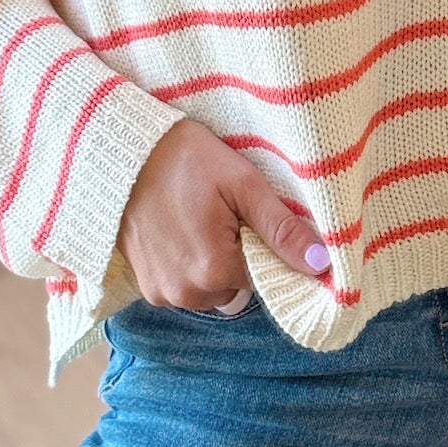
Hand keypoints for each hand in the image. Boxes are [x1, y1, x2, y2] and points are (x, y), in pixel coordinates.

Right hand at [116, 117, 331, 311]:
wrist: (124, 152)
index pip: (263, 276)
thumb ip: (282, 229)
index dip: (259, 244)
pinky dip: (185, 266)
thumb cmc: (186, 159)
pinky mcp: (144, 288)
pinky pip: (182, 287)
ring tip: (196, 219)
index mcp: (215, 270)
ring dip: (209, 264)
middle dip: (234, 256)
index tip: (245, 216)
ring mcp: (162, 293)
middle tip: (218, 213)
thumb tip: (323, 265)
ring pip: (209, 290)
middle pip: (235, 286)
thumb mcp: (242, 184)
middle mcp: (187, 293)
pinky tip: (177, 231)